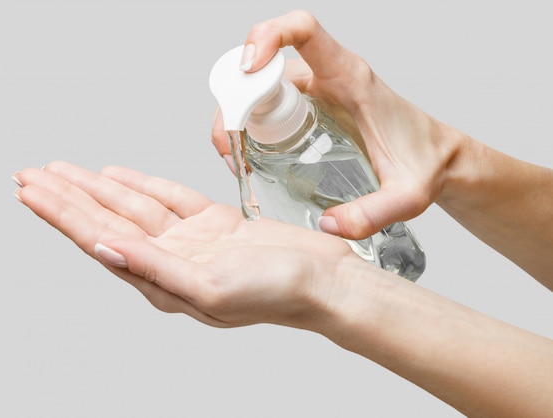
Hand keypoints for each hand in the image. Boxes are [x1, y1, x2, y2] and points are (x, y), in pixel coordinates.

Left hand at [13, 161, 358, 329]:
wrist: (323, 280)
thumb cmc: (277, 292)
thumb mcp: (210, 287)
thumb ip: (154, 269)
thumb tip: (105, 249)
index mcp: (163, 281)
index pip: (100, 240)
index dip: (63, 215)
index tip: (32, 192)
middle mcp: (170, 260)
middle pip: (106, 221)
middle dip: (67, 197)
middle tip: (30, 175)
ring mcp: (190, 241)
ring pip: (132, 206)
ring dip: (96, 187)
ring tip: (62, 170)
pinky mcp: (213, 224)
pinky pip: (168, 199)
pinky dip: (141, 185)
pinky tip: (117, 176)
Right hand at [211, 10, 461, 238]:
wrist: (439, 159)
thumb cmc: (426, 163)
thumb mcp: (407, 196)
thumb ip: (373, 213)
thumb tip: (328, 225)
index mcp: (350, 78)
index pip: (303, 30)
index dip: (267, 36)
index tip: (249, 67)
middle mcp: (327, 77)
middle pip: (263, 64)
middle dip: (235, 98)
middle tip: (232, 146)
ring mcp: (316, 91)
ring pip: (259, 85)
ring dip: (237, 115)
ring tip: (238, 158)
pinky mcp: (310, 108)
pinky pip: (267, 103)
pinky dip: (249, 125)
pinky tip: (252, 157)